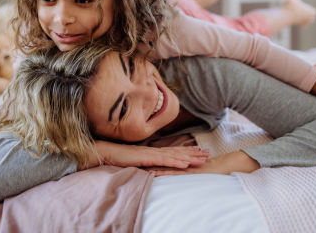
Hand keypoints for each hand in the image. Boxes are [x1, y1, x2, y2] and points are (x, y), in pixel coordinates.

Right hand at [85, 141, 210, 170]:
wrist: (107, 152)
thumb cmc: (120, 157)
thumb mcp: (136, 160)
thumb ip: (146, 162)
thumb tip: (154, 166)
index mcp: (153, 151)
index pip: (174, 151)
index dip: (187, 151)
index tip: (199, 151)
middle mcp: (155, 150)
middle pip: (178, 152)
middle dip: (194, 153)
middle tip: (208, 153)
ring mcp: (152, 153)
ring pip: (175, 156)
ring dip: (189, 157)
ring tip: (202, 159)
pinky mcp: (147, 158)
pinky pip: (164, 161)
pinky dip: (176, 162)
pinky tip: (185, 164)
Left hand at [148, 151, 259, 176]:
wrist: (227, 164)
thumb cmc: (215, 168)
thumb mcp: (199, 167)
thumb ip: (191, 166)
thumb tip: (184, 169)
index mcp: (184, 161)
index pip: (167, 159)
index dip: (155, 159)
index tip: (143, 160)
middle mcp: (183, 163)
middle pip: (164, 161)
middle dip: (151, 162)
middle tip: (137, 161)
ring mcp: (186, 166)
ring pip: (167, 166)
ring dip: (154, 166)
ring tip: (141, 167)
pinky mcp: (189, 171)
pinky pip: (175, 172)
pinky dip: (165, 172)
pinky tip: (155, 173)